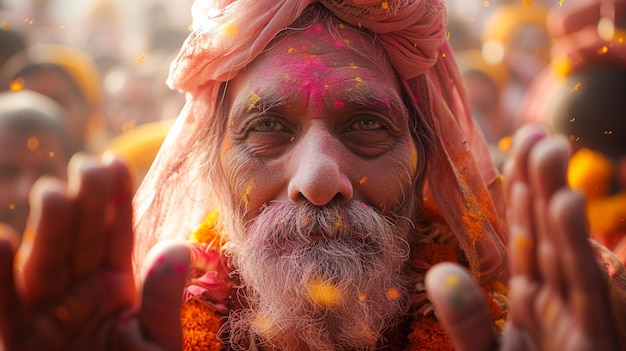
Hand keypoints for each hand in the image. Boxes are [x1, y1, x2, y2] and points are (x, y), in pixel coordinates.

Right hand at [0, 155, 189, 350]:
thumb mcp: (158, 348)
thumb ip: (164, 304)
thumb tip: (178, 248)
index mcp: (112, 289)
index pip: (114, 237)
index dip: (115, 202)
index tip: (114, 164)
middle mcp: (76, 295)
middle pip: (79, 243)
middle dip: (83, 205)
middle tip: (85, 168)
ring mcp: (45, 316)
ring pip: (46, 265)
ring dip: (47, 231)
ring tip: (53, 193)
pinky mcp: (19, 341)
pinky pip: (7, 307)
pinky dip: (0, 279)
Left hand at [425, 125, 620, 349]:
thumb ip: (466, 320)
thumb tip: (441, 271)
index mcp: (532, 303)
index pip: (523, 240)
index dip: (519, 197)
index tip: (514, 153)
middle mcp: (557, 302)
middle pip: (545, 235)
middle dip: (540, 184)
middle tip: (535, 132)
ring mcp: (578, 318)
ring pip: (565, 249)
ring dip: (557, 200)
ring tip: (550, 151)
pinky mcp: (593, 339)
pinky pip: (582, 286)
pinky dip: (574, 246)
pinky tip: (565, 205)